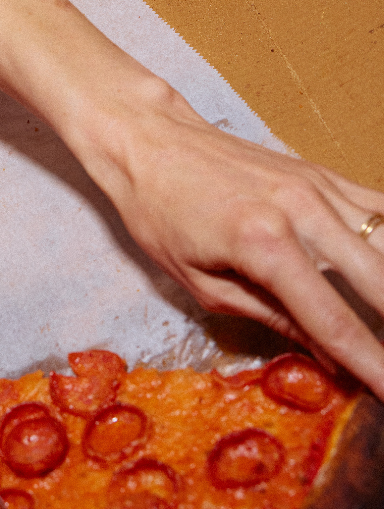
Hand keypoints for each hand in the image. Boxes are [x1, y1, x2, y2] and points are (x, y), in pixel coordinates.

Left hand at [79, 81, 383, 397]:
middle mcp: (301, 211)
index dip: (373, 368)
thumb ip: (270, 318)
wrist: (148, 140)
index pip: (335, 322)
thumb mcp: (201, 282)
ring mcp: (318, 187)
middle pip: (382, 283)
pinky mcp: (322, 173)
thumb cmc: (159, 210)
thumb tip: (329, 357)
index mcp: (264, 244)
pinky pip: (381, 209)